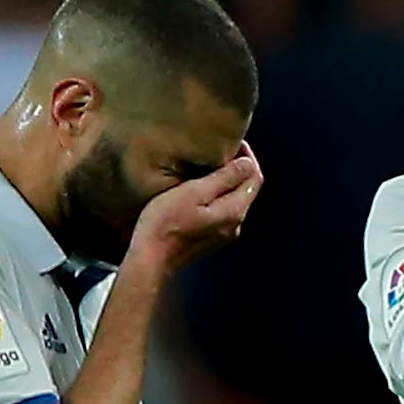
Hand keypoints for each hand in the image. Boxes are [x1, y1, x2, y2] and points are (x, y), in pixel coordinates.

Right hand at [128, 146, 263, 276]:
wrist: (149, 260)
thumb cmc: (166, 224)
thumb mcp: (194, 193)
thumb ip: (223, 178)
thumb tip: (247, 163)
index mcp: (234, 211)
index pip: (254, 176)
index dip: (246, 156)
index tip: (231, 142)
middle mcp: (235, 224)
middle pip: (247, 188)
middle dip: (237, 167)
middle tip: (219, 150)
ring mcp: (224, 233)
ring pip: (235, 198)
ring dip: (227, 180)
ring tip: (208, 165)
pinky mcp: (211, 238)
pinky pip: (223, 209)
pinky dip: (218, 194)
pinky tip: (200, 188)